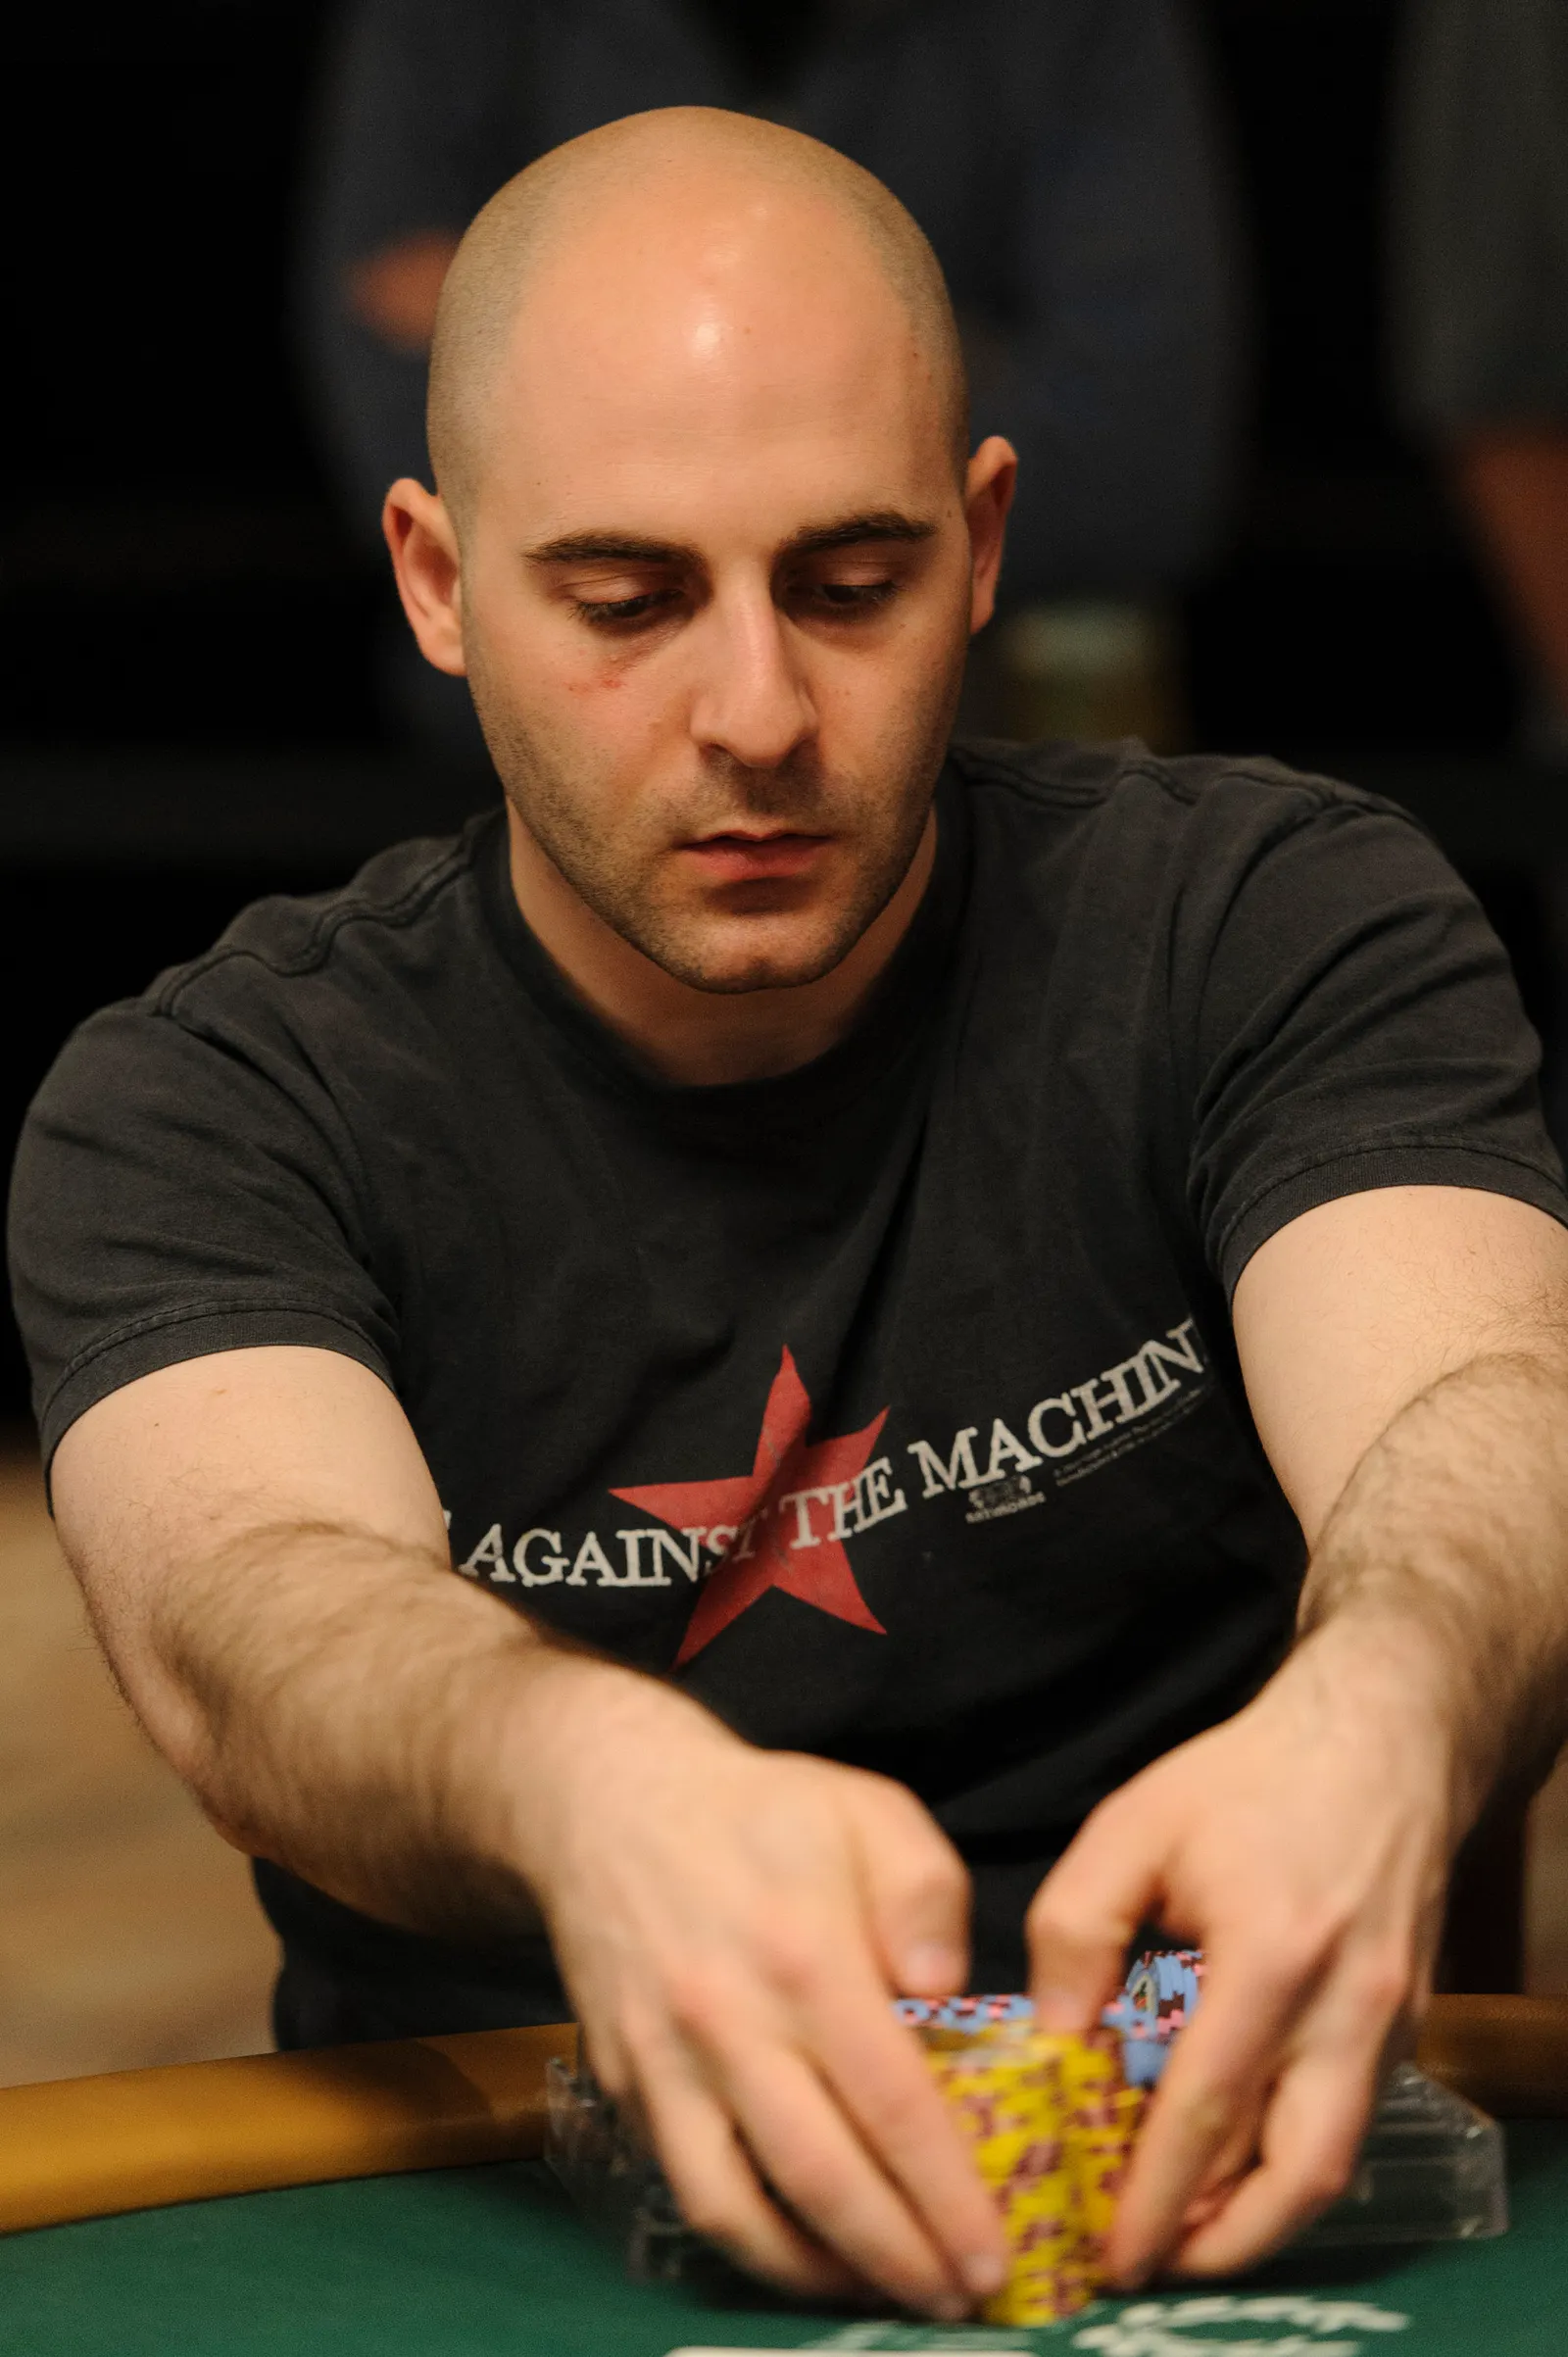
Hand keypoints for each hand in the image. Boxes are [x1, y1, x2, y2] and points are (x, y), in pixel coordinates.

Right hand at [503, 1656, 1008, 2313]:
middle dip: (900, 2258)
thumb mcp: (867, 1809)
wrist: (607, 1804)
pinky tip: (804, 2249)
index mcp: (803, 1952)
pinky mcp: (621, 2086)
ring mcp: (664, 2062)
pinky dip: (748, 2239)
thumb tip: (947, 1995)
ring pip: (737, 2207)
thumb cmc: (757, 1812)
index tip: (995, 2252)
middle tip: (960, 2301)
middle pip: (821, 2176)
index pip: (891, 2102)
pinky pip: (687, 2187)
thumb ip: (925, 1892)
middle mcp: (727, 2020)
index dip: (948, 2193)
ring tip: (884, 2292)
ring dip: (817, 2273)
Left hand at [1025, 1621, 1455, 2284]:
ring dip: (1262, 2212)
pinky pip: (1350, 2118)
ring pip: (1334, 2159)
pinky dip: (1293, 2157)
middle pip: (1297, 2171)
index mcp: (1271, 1953)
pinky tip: (1236, 2155)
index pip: (1207, 2108)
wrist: (1378, 1739)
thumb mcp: (1133, 1827)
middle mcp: (1345, 2004)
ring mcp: (1388, 2021)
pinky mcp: (1404, 2023)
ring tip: (1187, 2226)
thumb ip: (1078, 1932)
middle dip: (1222, 2239)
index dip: (1156, 2194)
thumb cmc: (1249, 1777)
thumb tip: (1055, 2040)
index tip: (1110, 2250)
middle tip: (1150, 2262)